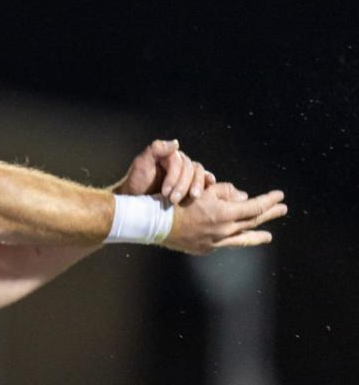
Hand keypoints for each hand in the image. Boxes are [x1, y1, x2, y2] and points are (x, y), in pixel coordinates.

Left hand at [114, 139, 214, 203]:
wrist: (138, 199)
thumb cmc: (137, 182)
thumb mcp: (141, 164)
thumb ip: (155, 150)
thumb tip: (175, 143)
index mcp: (168, 155)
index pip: (178, 162)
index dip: (174, 178)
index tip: (165, 192)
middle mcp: (180, 161)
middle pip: (190, 169)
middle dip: (182, 186)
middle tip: (173, 200)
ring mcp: (187, 171)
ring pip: (199, 173)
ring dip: (197, 185)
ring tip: (192, 198)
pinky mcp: (192, 182)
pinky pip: (204, 179)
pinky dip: (208, 182)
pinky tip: (209, 187)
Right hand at [162, 183, 286, 254]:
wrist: (156, 223)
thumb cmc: (177, 202)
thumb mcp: (202, 191)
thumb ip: (224, 191)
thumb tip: (242, 196)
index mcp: (225, 213)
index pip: (254, 206)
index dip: (268, 200)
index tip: (280, 195)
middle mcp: (224, 230)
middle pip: (252, 221)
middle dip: (269, 214)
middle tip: (283, 209)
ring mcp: (216, 242)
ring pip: (243, 238)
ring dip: (257, 235)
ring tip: (268, 236)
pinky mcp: (206, 249)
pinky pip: (227, 244)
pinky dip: (236, 240)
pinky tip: (238, 239)